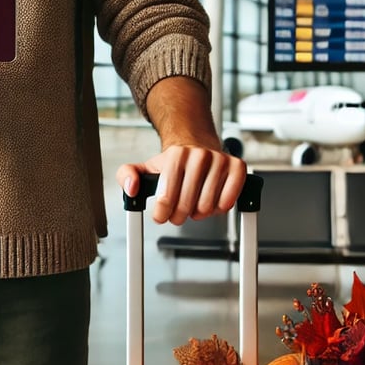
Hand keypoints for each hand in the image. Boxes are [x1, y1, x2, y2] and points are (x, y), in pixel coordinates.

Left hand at [117, 144, 246, 225]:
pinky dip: (219, 208)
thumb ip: (126, 175)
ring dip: (198, 213)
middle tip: (177, 213)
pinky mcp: (238, 167)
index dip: (162, 213)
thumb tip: (131, 188)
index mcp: (177, 155)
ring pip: (207, 206)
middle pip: (187, 205)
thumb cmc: (172, 164)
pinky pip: (229, 201)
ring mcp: (220, 160)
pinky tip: (210, 202)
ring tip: (193, 205)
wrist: (196, 148)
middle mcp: (200, 155)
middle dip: (179, 215)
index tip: (160, 216)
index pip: (167, 196)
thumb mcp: (145, 167)